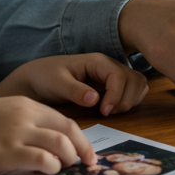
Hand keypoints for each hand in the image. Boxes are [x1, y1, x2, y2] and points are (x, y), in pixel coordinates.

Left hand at [0, 53, 148, 115]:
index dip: (116, 95)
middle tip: (108, 113)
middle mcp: (109, 66)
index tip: (104, 112)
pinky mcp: (112, 85)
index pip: (120, 76)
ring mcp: (112, 75)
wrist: (37, 78)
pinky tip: (111, 109)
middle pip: (135, 80)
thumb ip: (75, 90)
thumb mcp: (56, 83)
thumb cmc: (45, 77)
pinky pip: (132, 91)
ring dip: (130, 100)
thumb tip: (95, 99)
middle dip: (126, 99)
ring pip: (138, 85)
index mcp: (98, 61)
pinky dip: (129, 101)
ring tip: (110, 111)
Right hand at [0, 96, 94, 174]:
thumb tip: (47, 142)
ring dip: (69, 159)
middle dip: (83, 148)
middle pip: (69, 130)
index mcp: (26, 104)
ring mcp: (17, 133)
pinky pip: (42, 160)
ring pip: (61, 145)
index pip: (64, 119)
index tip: (84, 150)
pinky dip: (52, 167)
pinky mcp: (8, 152)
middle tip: (88, 162)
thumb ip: (25, 121)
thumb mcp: (2, 112)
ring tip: (64, 168)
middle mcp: (26, 116)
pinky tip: (48, 171)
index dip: (79, 137)